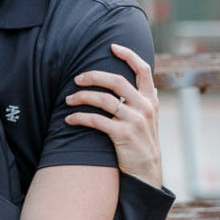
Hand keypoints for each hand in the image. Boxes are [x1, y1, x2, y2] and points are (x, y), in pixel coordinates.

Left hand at [64, 43, 162, 188]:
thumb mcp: (150, 119)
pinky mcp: (123, 135)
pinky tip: (69, 119)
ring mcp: (135, 121)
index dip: (128, 55)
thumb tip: (143, 84)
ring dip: (81, 97)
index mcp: (151, 100)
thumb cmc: (142, 143)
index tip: (112, 46)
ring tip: (68, 100)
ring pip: (103, 99)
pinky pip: (96, 120)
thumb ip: (145, 101)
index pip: (144, 69)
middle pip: (116, 81)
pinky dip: (79, 117)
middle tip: (77, 78)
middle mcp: (145, 107)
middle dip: (93, 76)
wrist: (146, 173)